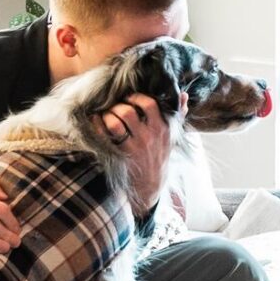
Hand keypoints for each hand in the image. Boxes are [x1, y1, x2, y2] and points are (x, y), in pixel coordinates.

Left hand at [102, 91, 178, 215]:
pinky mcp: (121, 156)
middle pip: (128, 112)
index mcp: (162, 128)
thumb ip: (178, 114)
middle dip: (118, 106)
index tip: (130, 98)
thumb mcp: (172, 136)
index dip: (136, 97)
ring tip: (106, 114)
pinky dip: (97, 125)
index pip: (150, 104)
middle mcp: (148, 136)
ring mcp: (133, 147)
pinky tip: (96, 121)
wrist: (151, 185)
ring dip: (107, 115)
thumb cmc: (160, 156)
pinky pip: (104, 136)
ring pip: (114, 123)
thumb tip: (183, 94)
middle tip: (115, 106)